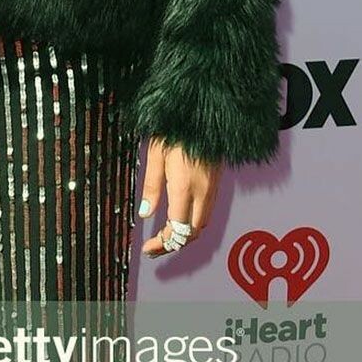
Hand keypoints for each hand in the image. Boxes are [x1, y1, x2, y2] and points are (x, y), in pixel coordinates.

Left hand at [137, 135, 220, 257]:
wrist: (204, 112)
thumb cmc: (175, 129)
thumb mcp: (155, 154)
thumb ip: (151, 186)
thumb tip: (145, 213)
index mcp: (184, 187)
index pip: (177, 229)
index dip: (162, 244)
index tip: (148, 248)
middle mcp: (202, 192)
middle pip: (192, 233)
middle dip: (173, 245)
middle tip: (154, 248)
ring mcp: (212, 188)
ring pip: (202, 224)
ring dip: (184, 236)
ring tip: (165, 237)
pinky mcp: (216, 183)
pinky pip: (207, 212)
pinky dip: (193, 224)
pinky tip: (180, 220)